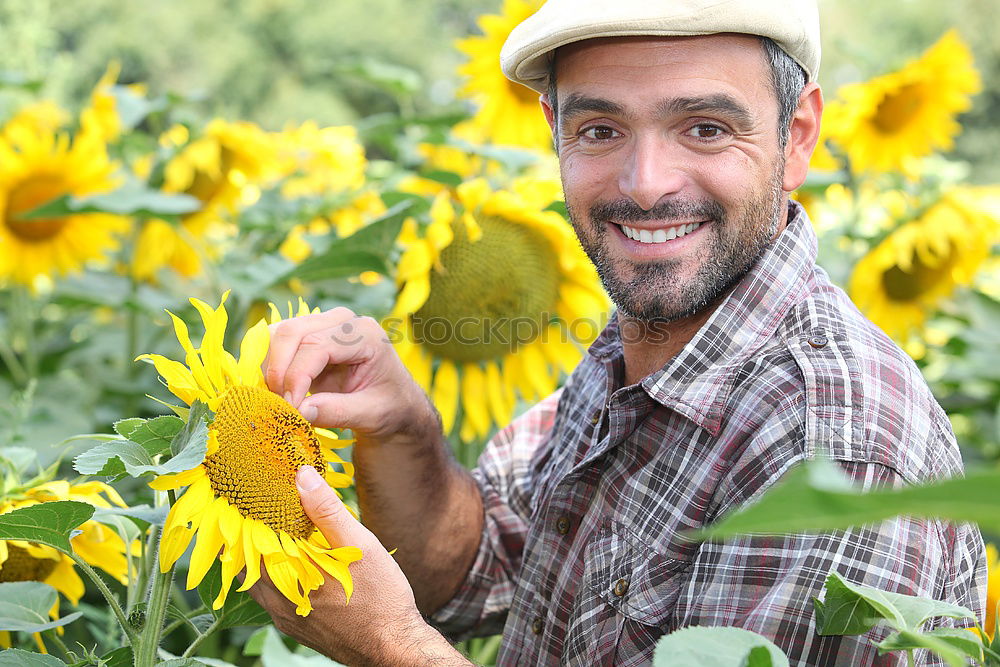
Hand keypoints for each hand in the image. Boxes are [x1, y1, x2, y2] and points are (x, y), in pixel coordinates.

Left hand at [247, 466, 468, 665]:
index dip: (246, 517)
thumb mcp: (357, 546)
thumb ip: (326, 511)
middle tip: (264, 509)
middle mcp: (277, 603)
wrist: (394, 648)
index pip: (246, 543)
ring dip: (267, 559)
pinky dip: (280, 578)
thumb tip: (302, 476)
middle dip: (254, 537)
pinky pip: (277, 599)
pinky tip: (301, 568)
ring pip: (262, 583)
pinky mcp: (300, 628)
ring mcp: (287, 618)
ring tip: (280, 535)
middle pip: (249, 564)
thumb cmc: (379, 597)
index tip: (251, 495)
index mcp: (285, 578)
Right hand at [264, 307, 437, 444]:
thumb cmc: (390, 406)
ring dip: (270, 367)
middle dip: (278, 370)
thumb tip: (298, 411)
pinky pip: (276, 343)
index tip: (289, 408)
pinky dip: (270, 366)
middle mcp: (342, 321)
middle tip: (278, 405)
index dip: (296, 377)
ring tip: (279, 400)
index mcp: (365, 334)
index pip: (317, 346)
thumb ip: (337, 412)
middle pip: (292, 332)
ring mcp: (323, 324)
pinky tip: (278, 390)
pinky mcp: (308, 335)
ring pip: (278, 334)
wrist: (395, 402)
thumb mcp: (372, 415)